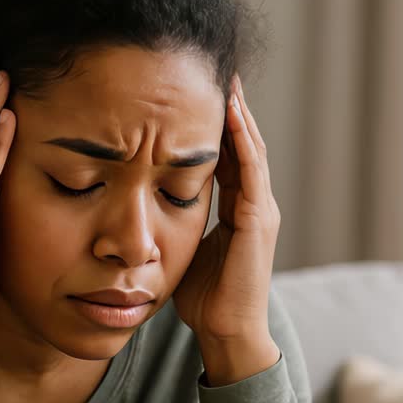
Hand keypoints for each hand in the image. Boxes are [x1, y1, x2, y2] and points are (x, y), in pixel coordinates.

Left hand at [173, 73, 281, 347]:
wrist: (227, 333)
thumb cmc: (204, 299)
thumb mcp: (183, 248)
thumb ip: (172, 222)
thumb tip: (142, 205)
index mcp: (238, 209)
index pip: (227, 154)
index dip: (215, 123)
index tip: (198, 91)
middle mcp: (254, 204)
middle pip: (243, 143)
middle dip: (231, 107)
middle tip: (216, 69)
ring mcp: (261, 211)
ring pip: (251, 150)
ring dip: (239, 114)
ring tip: (227, 80)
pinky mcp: (258, 221)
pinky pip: (252, 172)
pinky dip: (243, 141)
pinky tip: (231, 115)